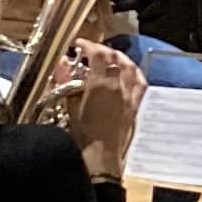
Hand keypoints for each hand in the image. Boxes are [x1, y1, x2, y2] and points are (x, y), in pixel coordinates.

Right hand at [60, 42, 147, 167]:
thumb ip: (65, 81)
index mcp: (100, 84)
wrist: (102, 157)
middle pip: (115, 58)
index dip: (89, 45)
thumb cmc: (83, 135)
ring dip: (120, 58)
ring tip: (110, 57)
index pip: (98, 54)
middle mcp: (118, 86)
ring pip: (130, 67)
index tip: (79, 44)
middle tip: (91, 51)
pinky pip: (140, 82)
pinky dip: (134, 72)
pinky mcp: (136, 105)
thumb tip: (61, 62)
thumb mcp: (70, 107)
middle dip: (103, 50)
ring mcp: (130, 95)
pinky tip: (130, 72)